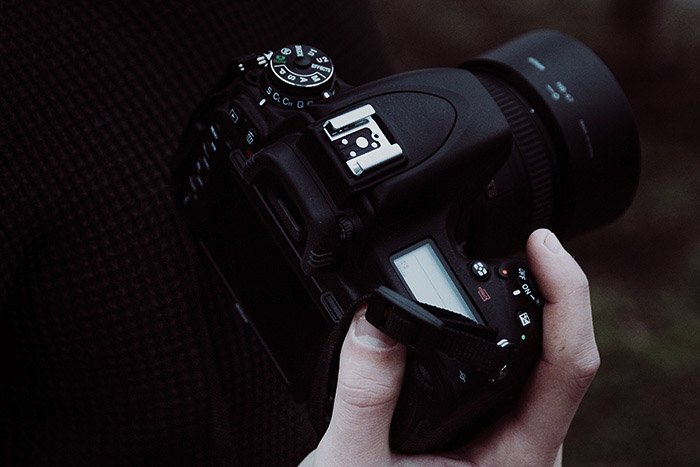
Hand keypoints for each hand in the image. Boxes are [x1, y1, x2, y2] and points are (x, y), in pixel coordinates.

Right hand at [300, 229, 598, 465]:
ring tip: (514, 264)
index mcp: (515, 461)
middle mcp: (526, 450)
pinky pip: (519, 374)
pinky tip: (484, 311)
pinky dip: (509, 330)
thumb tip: (376, 321)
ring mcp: (513, 442)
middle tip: (528, 241)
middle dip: (558, 290)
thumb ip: (363, 397)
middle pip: (568, 354)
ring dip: (536, 309)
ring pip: (546, 365)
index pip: (569, 364)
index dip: (566, 294)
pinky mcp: (493, 435)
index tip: (541, 245)